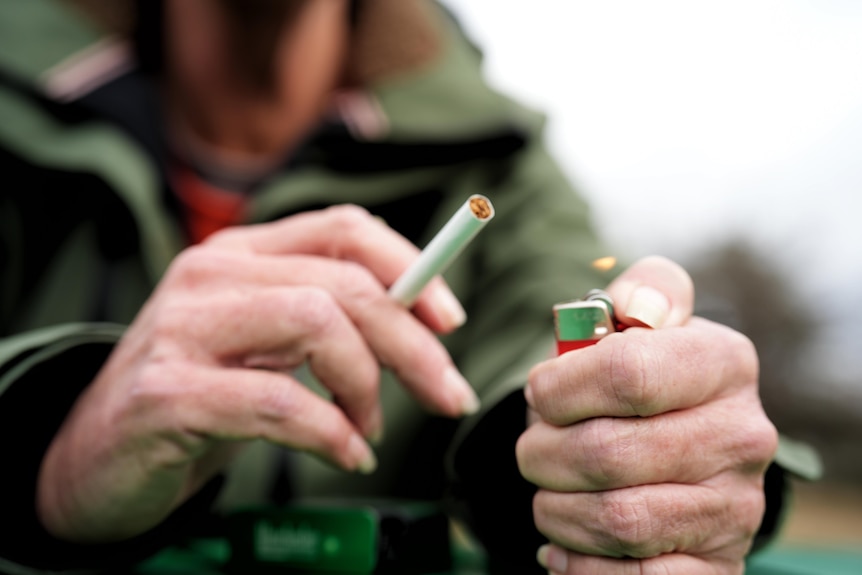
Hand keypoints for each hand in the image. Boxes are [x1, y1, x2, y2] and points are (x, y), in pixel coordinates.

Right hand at [37, 205, 477, 541]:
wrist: (96, 456)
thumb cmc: (199, 396)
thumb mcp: (267, 345)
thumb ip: (328, 321)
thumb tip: (425, 323)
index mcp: (243, 254)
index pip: (344, 228)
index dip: (412, 266)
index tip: (450, 321)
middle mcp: (210, 275)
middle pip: (347, 284)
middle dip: (414, 345)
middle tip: (446, 395)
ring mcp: (183, 328)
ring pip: (318, 323)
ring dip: (366, 385)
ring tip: (368, 428)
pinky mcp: (166, 392)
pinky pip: (278, 401)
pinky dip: (330, 432)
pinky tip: (345, 454)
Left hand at [517, 256, 777, 573]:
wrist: (688, 450)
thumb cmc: (646, 377)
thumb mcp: (647, 322)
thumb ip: (645, 291)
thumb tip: (639, 305)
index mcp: (723, 363)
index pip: (627, 372)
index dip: (559, 388)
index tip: (538, 394)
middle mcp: (742, 436)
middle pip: (608, 453)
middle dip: (542, 453)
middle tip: (531, 448)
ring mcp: (735, 507)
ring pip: (615, 520)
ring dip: (555, 509)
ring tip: (547, 491)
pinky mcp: (716, 564)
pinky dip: (580, 565)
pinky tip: (563, 542)